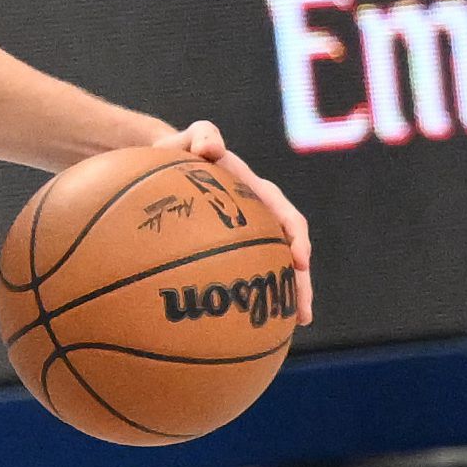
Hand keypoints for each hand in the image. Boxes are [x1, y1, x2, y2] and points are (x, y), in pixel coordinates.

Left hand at [153, 120, 313, 325]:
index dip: (296, 238)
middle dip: (299, 283)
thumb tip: (211, 148)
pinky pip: (241, 275)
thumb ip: (202, 135)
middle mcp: (257, 217)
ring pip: (271, 269)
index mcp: (255, 192)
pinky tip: (242, 327)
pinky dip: (248, 298)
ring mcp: (244, 235)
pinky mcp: (225, 250)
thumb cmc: (177, 150)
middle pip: (287, 253)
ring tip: (290, 330)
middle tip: (303, 313)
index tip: (299, 260)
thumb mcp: (188, 138)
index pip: (285, 215)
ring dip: (283, 297)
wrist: (163, 163)